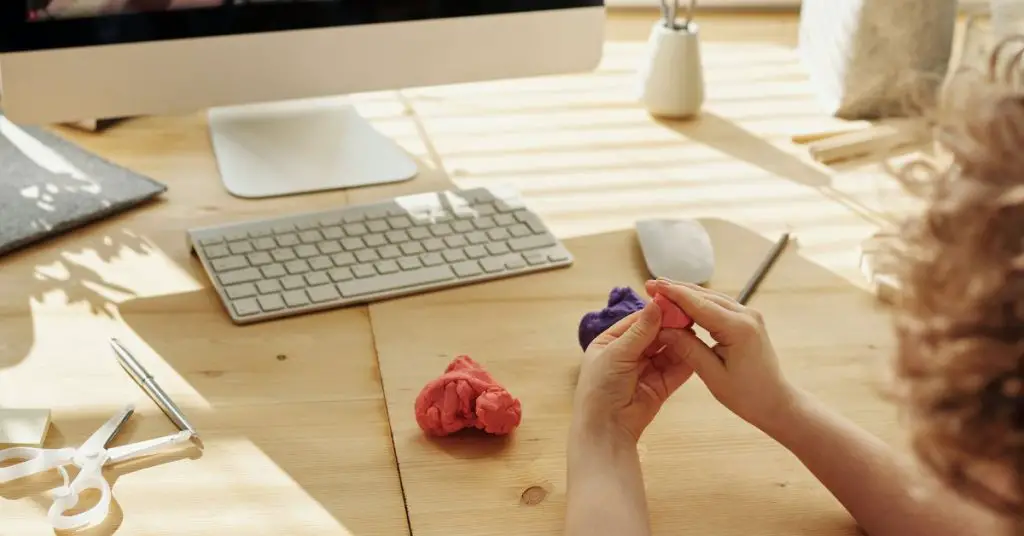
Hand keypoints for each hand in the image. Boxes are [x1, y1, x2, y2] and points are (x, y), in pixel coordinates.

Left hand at [575, 299, 694, 441]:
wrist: (606, 429)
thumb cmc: (600, 388)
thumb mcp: (617, 354)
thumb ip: (640, 331)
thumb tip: (656, 305)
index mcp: (610, 342)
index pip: (637, 322)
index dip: (655, 313)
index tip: (674, 302)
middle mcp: (628, 354)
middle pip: (654, 335)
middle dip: (670, 326)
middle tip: (689, 315)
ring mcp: (646, 370)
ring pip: (667, 350)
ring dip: (679, 341)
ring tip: (695, 330)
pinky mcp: (661, 386)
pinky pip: (676, 369)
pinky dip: (686, 360)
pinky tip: (697, 349)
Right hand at [645, 279, 798, 432]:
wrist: (776, 402)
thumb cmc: (746, 395)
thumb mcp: (712, 375)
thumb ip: (688, 349)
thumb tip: (663, 329)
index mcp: (738, 329)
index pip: (699, 304)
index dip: (673, 293)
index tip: (652, 285)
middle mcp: (746, 315)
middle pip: (705, 296)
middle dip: (677, 290)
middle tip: (650, 285)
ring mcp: (749, 315)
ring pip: (712, 298)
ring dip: (687, 294)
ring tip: (662, 290)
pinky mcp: (747, 320)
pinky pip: (719, 306)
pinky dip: (699, 303)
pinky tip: (683, 303)